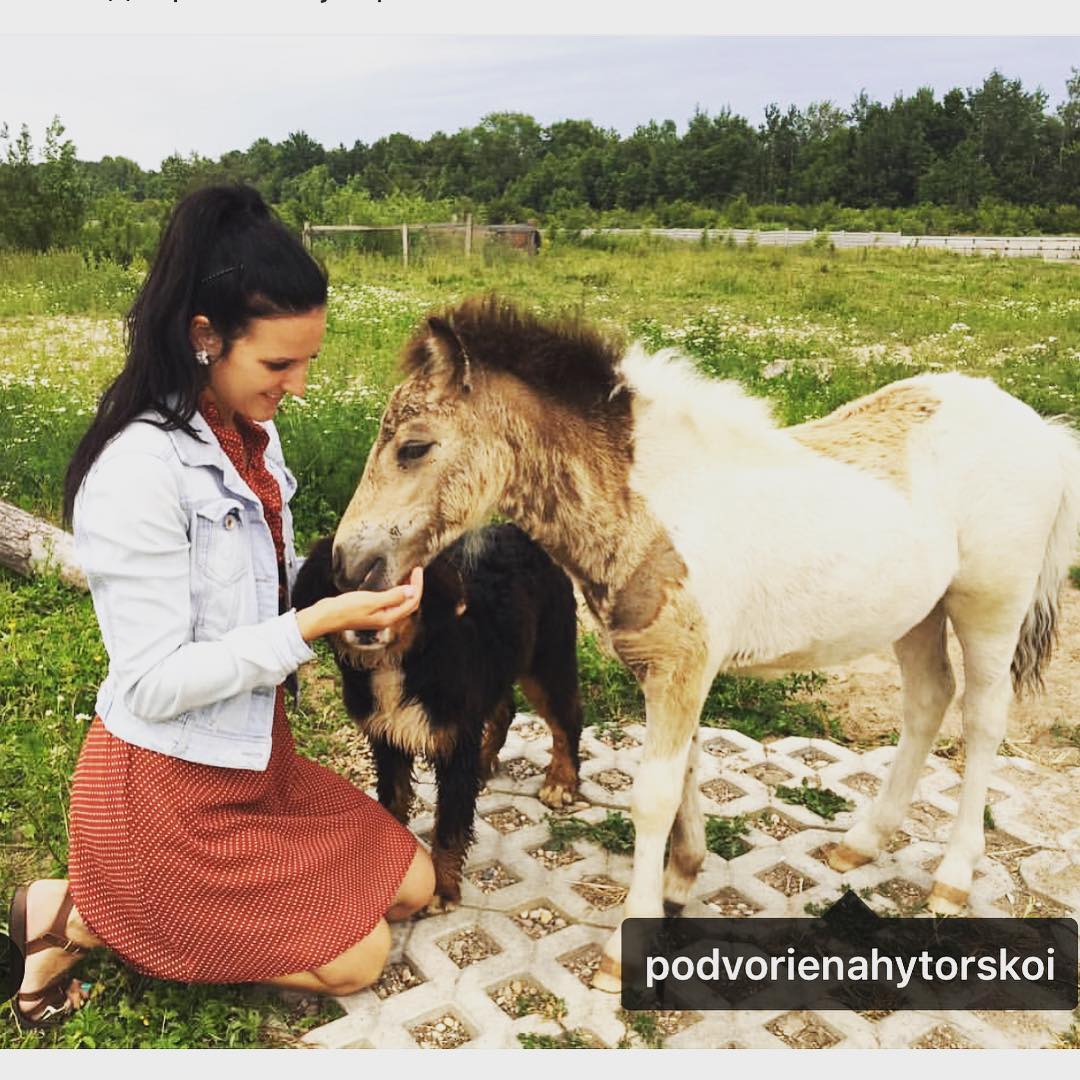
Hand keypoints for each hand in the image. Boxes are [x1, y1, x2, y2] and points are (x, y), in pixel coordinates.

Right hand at [296, 567, 423, 641]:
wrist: (325, 616)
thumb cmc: (346, 609)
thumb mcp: (371, 601)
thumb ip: (392, 597)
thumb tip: (412, 591)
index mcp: (388, 618)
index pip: (412, 602)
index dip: (418, 586)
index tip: (417, 570)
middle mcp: (386, 618)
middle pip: (408, 604)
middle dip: (415, 587)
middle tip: (415, 571)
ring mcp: (378, 616)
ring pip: (399, 603)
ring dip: (406, 589)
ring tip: (407, 575)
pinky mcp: (370, 612)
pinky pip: (389, 601)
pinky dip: (394, 591)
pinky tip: (390, 582)